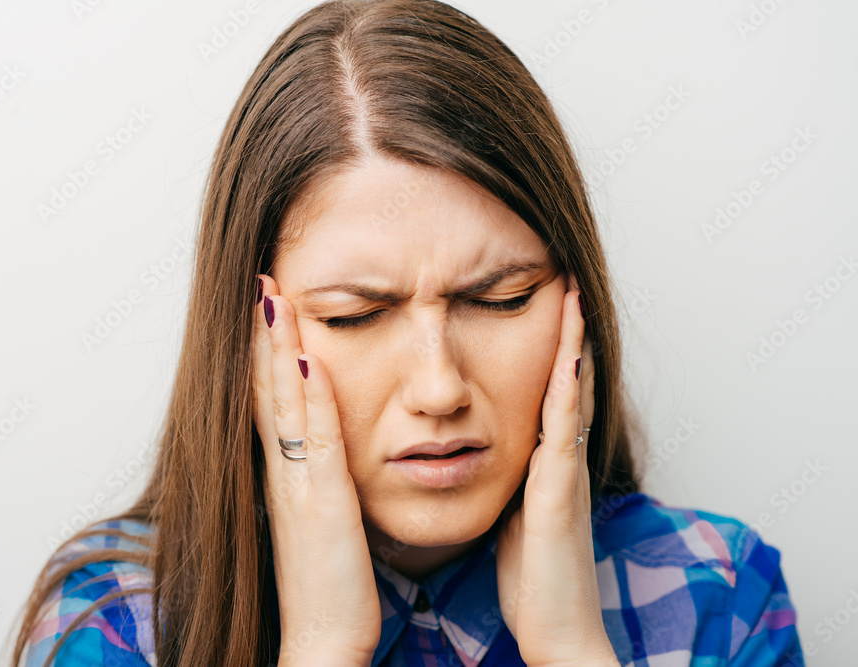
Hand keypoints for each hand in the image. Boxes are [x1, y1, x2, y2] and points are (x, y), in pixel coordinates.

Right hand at [253, 275, 380, 665]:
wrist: (321, 639)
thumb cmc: (326, 581)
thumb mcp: (316, 518)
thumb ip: (313, 478)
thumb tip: (316, 447)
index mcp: (285, 474)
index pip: (269, 398)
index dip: (263, 350)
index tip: (265, 303)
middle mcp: (283, 472)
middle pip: (266, 389)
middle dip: (262, 333)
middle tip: (261, 280)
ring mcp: (299, 486)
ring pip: (284, 404)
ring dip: (278, 349)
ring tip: (274, 298)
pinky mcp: (323, 506)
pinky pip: (316, 443)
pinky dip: (311, 400)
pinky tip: (310, 363)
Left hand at [494, 276, 618, 665]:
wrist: (558, 631)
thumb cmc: (533, 580)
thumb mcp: (515, 517)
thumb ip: (512, 484)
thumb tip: (489, 458)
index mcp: (544, 465)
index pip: (546, 395)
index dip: (549, 351)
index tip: (544, 307)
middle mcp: (559, 461)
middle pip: (564, 383)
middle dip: (566, 334)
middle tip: (566, 282)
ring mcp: (563, 474)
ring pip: (569, 396)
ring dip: (572, 345)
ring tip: (572, 298)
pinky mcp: (559, 493)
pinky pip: (564, 432)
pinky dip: (567, 392)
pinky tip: (567, 358)